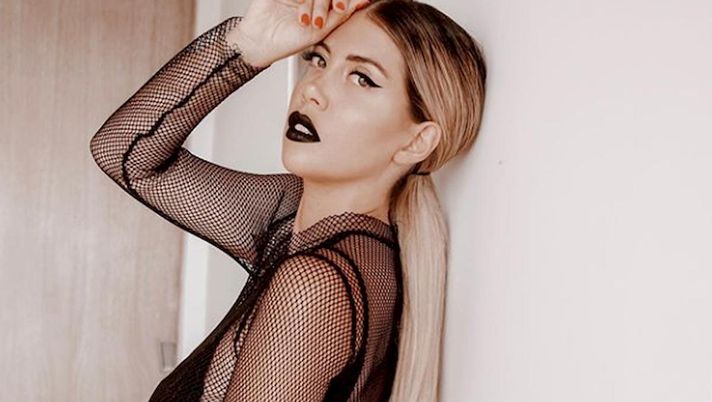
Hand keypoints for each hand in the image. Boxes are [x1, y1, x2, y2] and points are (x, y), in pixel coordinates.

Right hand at [227, 0, 369, 66]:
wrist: (260, 41)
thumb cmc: (288, 40)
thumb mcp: (320, 31)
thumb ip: (340, 16)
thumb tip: (362, 2)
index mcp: (324, 5)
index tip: (349, 5)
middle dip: (331, 1)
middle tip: (332, 12)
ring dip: (314, 4)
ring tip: (305, 21)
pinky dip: (303, 1)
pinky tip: (299, 11)